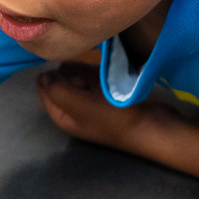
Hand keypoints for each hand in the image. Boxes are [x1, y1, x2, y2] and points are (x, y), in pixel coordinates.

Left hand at [36, 64, 179, 157]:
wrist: (155, 126)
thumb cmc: (115, 118)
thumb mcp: (81, 105)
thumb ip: (57, 89)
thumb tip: (43, 74)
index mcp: (63, 116)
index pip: (44, 90)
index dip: (52, 77)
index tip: (68, 73)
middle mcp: (73, 108)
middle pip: (60, 80)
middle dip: (71, 74)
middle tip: (90, 83)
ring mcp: (91, 99)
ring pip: (77, 75)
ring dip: (86, 71)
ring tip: (101, 81)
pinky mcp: (107, 92)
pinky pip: (94, 76)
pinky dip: (98, 72)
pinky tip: (108, 73)